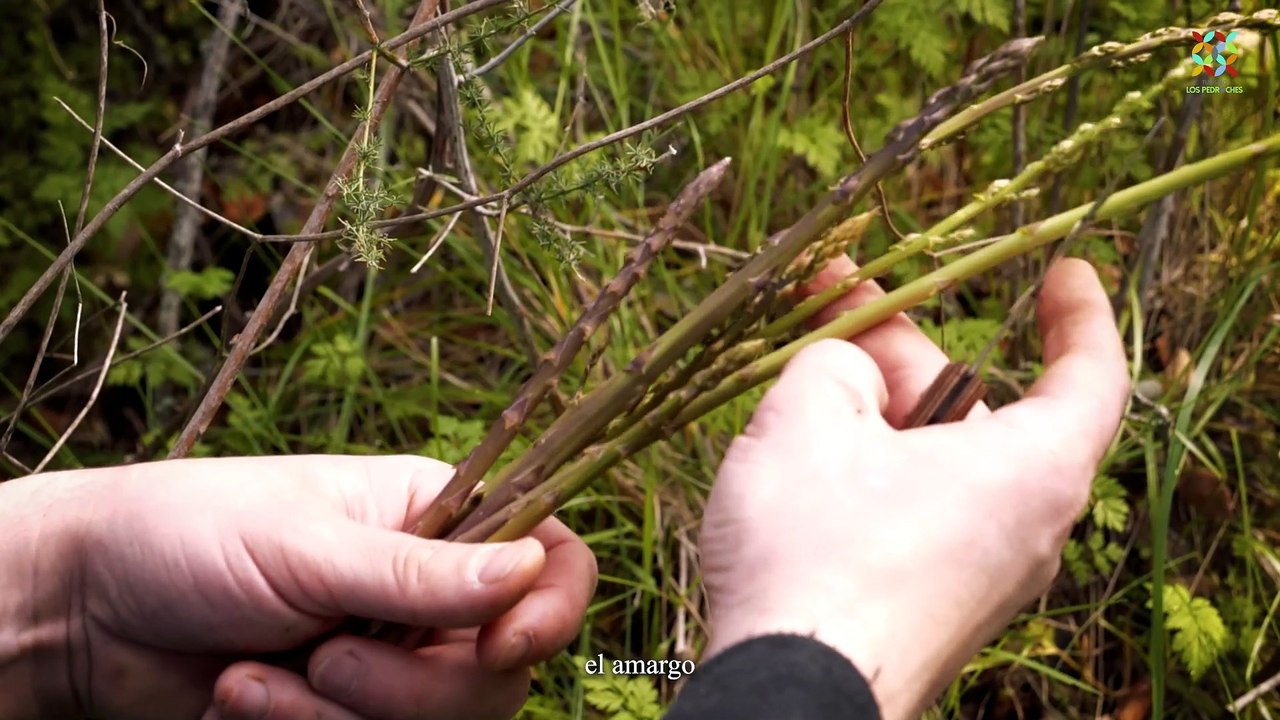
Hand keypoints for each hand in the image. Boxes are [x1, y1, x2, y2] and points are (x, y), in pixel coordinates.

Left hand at [0, 454, 596, 719]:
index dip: (551, 608)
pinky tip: (241, 697)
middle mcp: (428, 592)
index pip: (549, 557)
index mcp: (436, 516)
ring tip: (256, 681)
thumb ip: (420, 571)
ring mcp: (389, 659)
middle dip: (411, 686)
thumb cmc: (189, 535)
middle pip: (497, 669)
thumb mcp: (306, 545)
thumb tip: (532, 570)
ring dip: (338, 718)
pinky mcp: (343, 715)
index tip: (504, 646)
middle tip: (329, 659)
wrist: (84, 610)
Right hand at [697, 257, 1128, 718]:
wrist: (790, 695)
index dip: (1077, 315)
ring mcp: (976, 574)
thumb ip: (834, 360)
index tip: (1060, 270)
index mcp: (1031, 470)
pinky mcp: (929, 605)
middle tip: (836, 291)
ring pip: (932, 459)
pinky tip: (802, 449)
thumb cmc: (813, 548)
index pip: (1089, 376)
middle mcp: (1023, 527)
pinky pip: (912, 510)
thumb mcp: (808, 416)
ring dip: (873, 404)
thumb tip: (848, 372)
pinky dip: (869, 464)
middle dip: (902, 346)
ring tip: (799, 364)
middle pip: (976, 408)